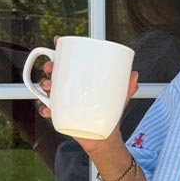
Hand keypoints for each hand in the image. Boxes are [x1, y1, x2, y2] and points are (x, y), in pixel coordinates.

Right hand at [38, 36, 139, 154]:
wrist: (104, 138)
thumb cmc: (109, 114)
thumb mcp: (119, 99)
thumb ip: (127, 88)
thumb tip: (135, 75)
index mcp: (82, 80)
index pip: (70, 62)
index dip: (61, 50)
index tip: (58, 42)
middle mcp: (70, 88)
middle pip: (54, 73)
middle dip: (49, 67)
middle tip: (51, 68)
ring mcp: (63, 101)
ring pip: (47, 89)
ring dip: (44, 85)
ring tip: (49, 87)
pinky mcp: (59, 115)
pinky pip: (47, 109)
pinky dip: (45, 108)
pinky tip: (48, 109)